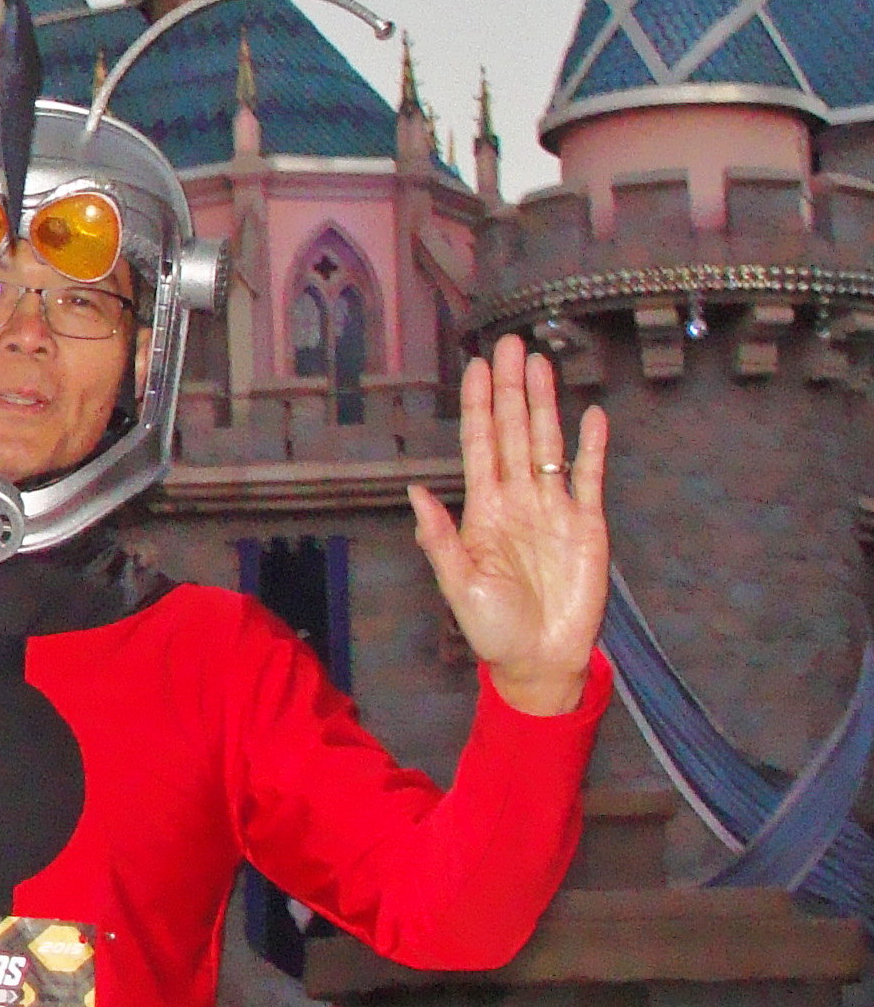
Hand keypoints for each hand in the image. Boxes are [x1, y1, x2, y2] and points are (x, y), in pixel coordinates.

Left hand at [408, 334, 608, 715]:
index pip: (480, 444)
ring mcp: (553, 508)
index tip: (476, 367)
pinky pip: (589, 479)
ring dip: (545, 404)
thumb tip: (414, 490)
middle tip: (510, 344)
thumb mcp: (459, 585)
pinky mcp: (587, 526)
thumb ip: (440, 538)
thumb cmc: (493, 627)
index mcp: (483, 508)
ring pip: (549, 444)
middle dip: (511, 389)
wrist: (541, 662)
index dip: (479, 406)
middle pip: (515, 431)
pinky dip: (592, 448)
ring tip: (541, 364)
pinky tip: (592, 416)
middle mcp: (518, 498)